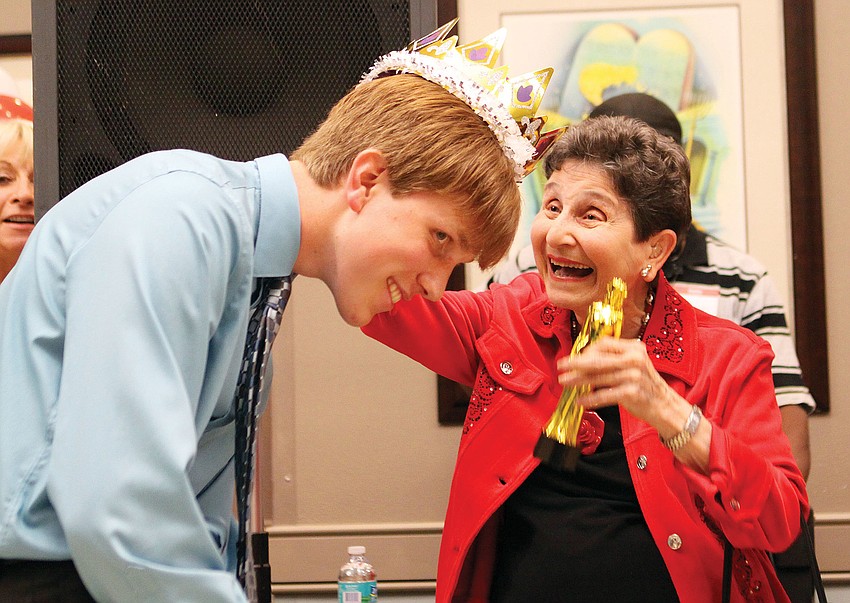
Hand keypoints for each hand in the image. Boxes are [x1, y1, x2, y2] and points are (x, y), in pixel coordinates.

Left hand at [556, 335, 677, 428]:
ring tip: (565, 382)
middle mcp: (634, 359)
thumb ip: (613, 359)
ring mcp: (634, 376)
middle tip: (561, 366)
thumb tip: (582, 360)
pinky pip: (604, 394)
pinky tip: (580, 400)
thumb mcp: (634, 365)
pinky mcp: (632, 393)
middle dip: (576, 363)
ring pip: (598, 377)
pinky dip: (590, 398)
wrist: (666, 406)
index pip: (604, 344)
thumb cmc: (646, 386)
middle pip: (598, 359)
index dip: (586, 351)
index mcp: (634, 348)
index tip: (574, 358)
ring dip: (578, 380)